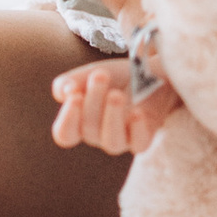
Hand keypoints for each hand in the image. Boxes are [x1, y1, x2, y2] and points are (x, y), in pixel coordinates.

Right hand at [50, 58, 180, 157]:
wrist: (152, 74)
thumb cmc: (116, 77)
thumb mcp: (90, 73)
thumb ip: (70, 82)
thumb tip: (64, 92)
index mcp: (81, 123)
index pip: (65, 134)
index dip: (67, 119)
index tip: (74, 93)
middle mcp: (99, 135)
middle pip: (89, 129)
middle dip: (93, 100)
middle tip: (101, 74)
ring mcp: (122, 139)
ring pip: (111, 142)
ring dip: (112, 117)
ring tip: (116, 94)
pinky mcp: (144, 137)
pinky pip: (139, 143)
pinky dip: (137, 129)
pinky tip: (137, 112)